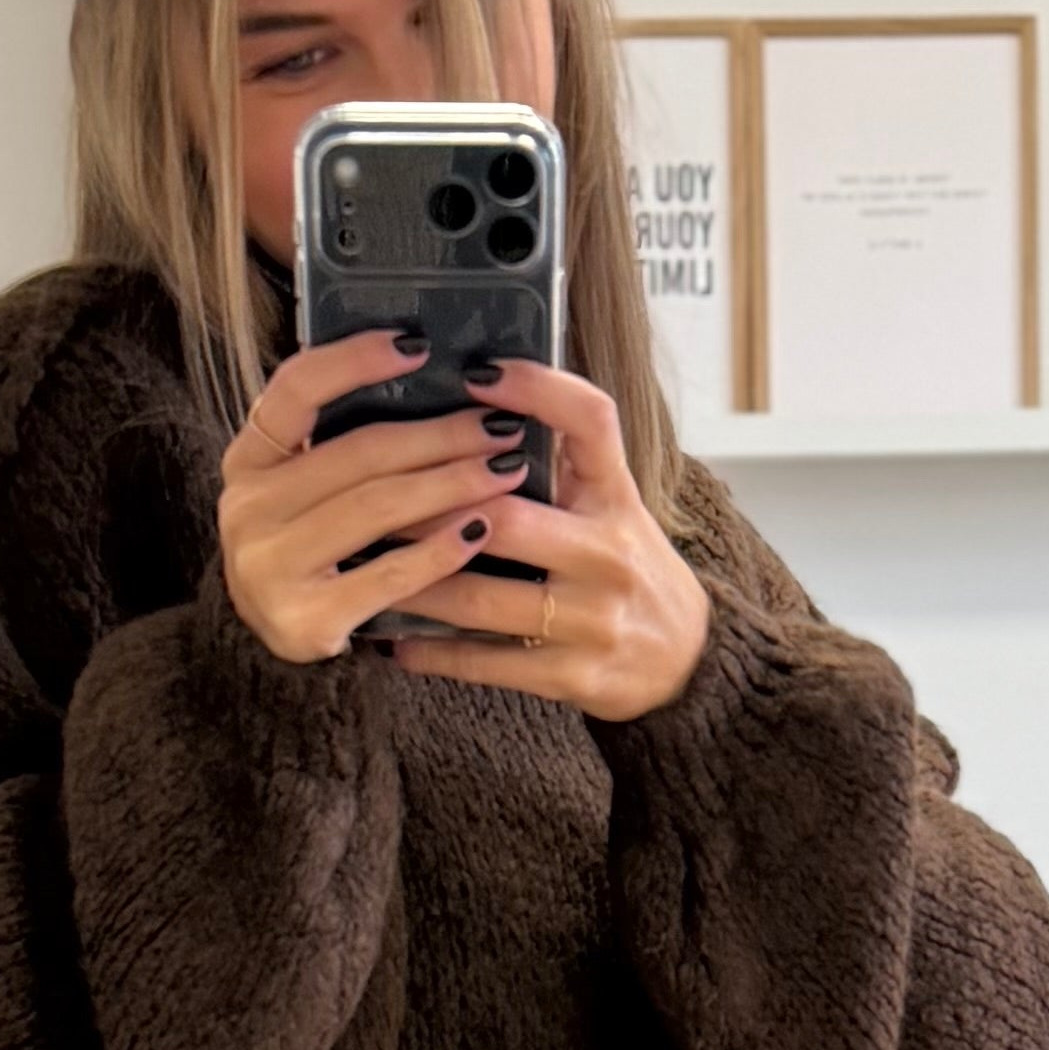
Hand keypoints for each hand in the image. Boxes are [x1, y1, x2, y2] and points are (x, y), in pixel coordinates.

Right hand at [218, 328, 523, 663]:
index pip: (296, 388)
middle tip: (499, 427)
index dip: (356, 361)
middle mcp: (246, 508)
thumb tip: (432, 381)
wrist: (275, 644)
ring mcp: (268, 566)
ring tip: (506, 470)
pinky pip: (388, 574)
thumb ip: (340, 442)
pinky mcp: (303, 619)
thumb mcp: (304, 490)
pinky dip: (439, 550)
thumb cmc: (312, 550)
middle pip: (358, 453)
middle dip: (440, 435)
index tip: (418, 346)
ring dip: (452, 484)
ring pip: (377, 508)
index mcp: (248, 460)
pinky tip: (480, 530)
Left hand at [379, 361, 712, 722]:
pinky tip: (393, 642)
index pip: (591, 421)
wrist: (688, 663)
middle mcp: (609, 553)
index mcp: (617, 498)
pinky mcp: (573, 676)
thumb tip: (483, 404)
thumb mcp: (616, 505)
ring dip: (411, 584)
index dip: (537, 388)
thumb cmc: (631, 570)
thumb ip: (565, 461)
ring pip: (480, 598)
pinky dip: (432, 653)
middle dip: (428, 511)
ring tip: (360, 568)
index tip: (476, 372)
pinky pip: (486, 663)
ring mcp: (592, 620)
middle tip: (366, 499)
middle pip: (506, 519)